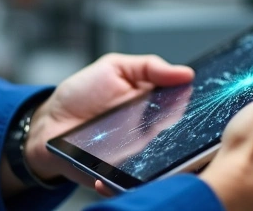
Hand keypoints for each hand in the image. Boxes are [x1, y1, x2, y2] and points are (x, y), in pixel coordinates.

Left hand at [24, 53, 193, 188]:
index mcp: (154, 110)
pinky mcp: (114, 177)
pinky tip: (107, 177)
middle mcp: (149, 138)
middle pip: (178, 146)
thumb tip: (186, 73)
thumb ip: (148, 67)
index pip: (184, 115)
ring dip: (157, 168)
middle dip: (184, 145)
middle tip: (178, 136)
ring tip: (150, 159)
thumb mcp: (114, 68)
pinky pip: (124, 185)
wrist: (48, 121)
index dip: (197, 114)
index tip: (204, 109)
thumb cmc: (81, 94)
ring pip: (157, 170)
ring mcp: (133, 160)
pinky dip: (117, 184)